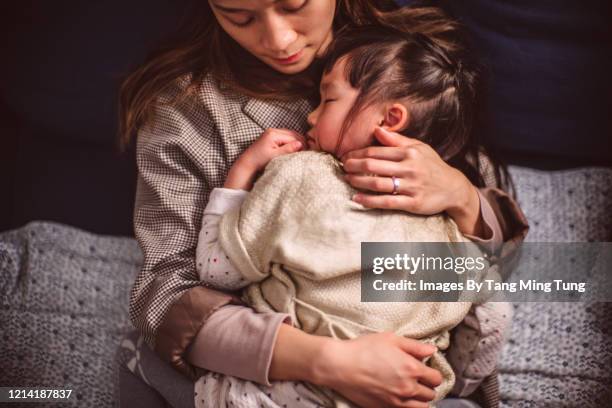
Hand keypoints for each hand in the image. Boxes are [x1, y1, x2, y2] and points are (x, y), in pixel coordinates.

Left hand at [224, 128, 304, 189]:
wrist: (248, 162)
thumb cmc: (260, 160)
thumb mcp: (275, 156)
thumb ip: (288, 149)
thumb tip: (300, 144)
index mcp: (273, 134)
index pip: (292, 137)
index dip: (301, 144)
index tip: (307, 152)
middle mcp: (272, 130)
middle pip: (292, 133)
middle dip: (300, 141)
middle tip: (307, 150)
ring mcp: (271, 132)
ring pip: (289, 134)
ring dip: (296, 141)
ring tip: (302, 150)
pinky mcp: (271, 135)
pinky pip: (285, 136)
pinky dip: (291, 140)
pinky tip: (294, 147)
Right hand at [312, 332, 442, 407]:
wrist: (341, 366)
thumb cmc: (364, 349)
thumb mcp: (390, 339)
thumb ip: (414, 346)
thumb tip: (432, 350)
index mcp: (412, 368)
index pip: (436, 378)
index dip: (432, 373)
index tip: (425, 369)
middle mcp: (408, 388)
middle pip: (431, 394)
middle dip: (427, 386)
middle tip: (417, 379)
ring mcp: (397, 402)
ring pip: (422, 407)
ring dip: (420, 399)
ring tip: (411, 390)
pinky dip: (407, 406)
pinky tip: (400, 397)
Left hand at [341, 127, 482, 235]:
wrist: (453, 188)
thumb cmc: (432, 166)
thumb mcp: (419, 148)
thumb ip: (397, 140)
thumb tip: (377, 130)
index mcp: (409, 153)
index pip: (376, 151)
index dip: (358, 153)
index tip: (345, 156)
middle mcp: (409, 168)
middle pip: (373, 165)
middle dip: (354, 166)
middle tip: (342, 167)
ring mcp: (411, 186)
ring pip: (377, 183)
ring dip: (358, 181)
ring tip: (347, 180)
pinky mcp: (413, 203)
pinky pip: (386, 202)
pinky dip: (369, 201)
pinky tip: (357, 198)